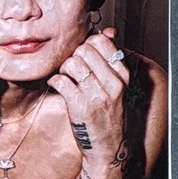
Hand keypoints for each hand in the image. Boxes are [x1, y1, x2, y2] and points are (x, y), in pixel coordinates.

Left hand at [49, 28, 129, 169]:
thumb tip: (108, 31)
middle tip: (72, 69)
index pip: (101, 42)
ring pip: (71, 64)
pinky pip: (61, 81)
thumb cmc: (109, 115)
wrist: (108, 147)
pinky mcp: (80, 107)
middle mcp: (112, 84)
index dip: (86, 45)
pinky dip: (55, 81)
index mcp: (122, 75)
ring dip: (63, 69)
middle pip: (84, 50)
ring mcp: (96, 96)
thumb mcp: (117, 85)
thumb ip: (111, 59)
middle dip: (73, 57)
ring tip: (67, 78)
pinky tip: (58, 86)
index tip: (83, 56)